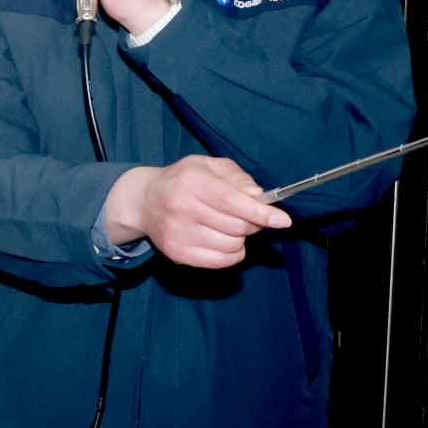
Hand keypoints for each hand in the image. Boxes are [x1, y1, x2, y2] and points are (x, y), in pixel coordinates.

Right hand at [104, 155, 291, 268]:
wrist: (144, 202)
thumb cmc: (183, 180)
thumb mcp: (208, 165)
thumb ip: (236, 176)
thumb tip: (258, 196)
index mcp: (192, 182)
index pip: (233, 202)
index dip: (261, 213)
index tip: (282, 220)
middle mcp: (182, 208)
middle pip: (237, 226)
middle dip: (252, 223)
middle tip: (247, 216)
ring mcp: (178, 234)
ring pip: (232, 245)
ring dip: (240, 238)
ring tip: (228, 226)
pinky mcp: (178, 253)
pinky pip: (221, 262)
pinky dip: (232, 253)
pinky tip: (224, 241)